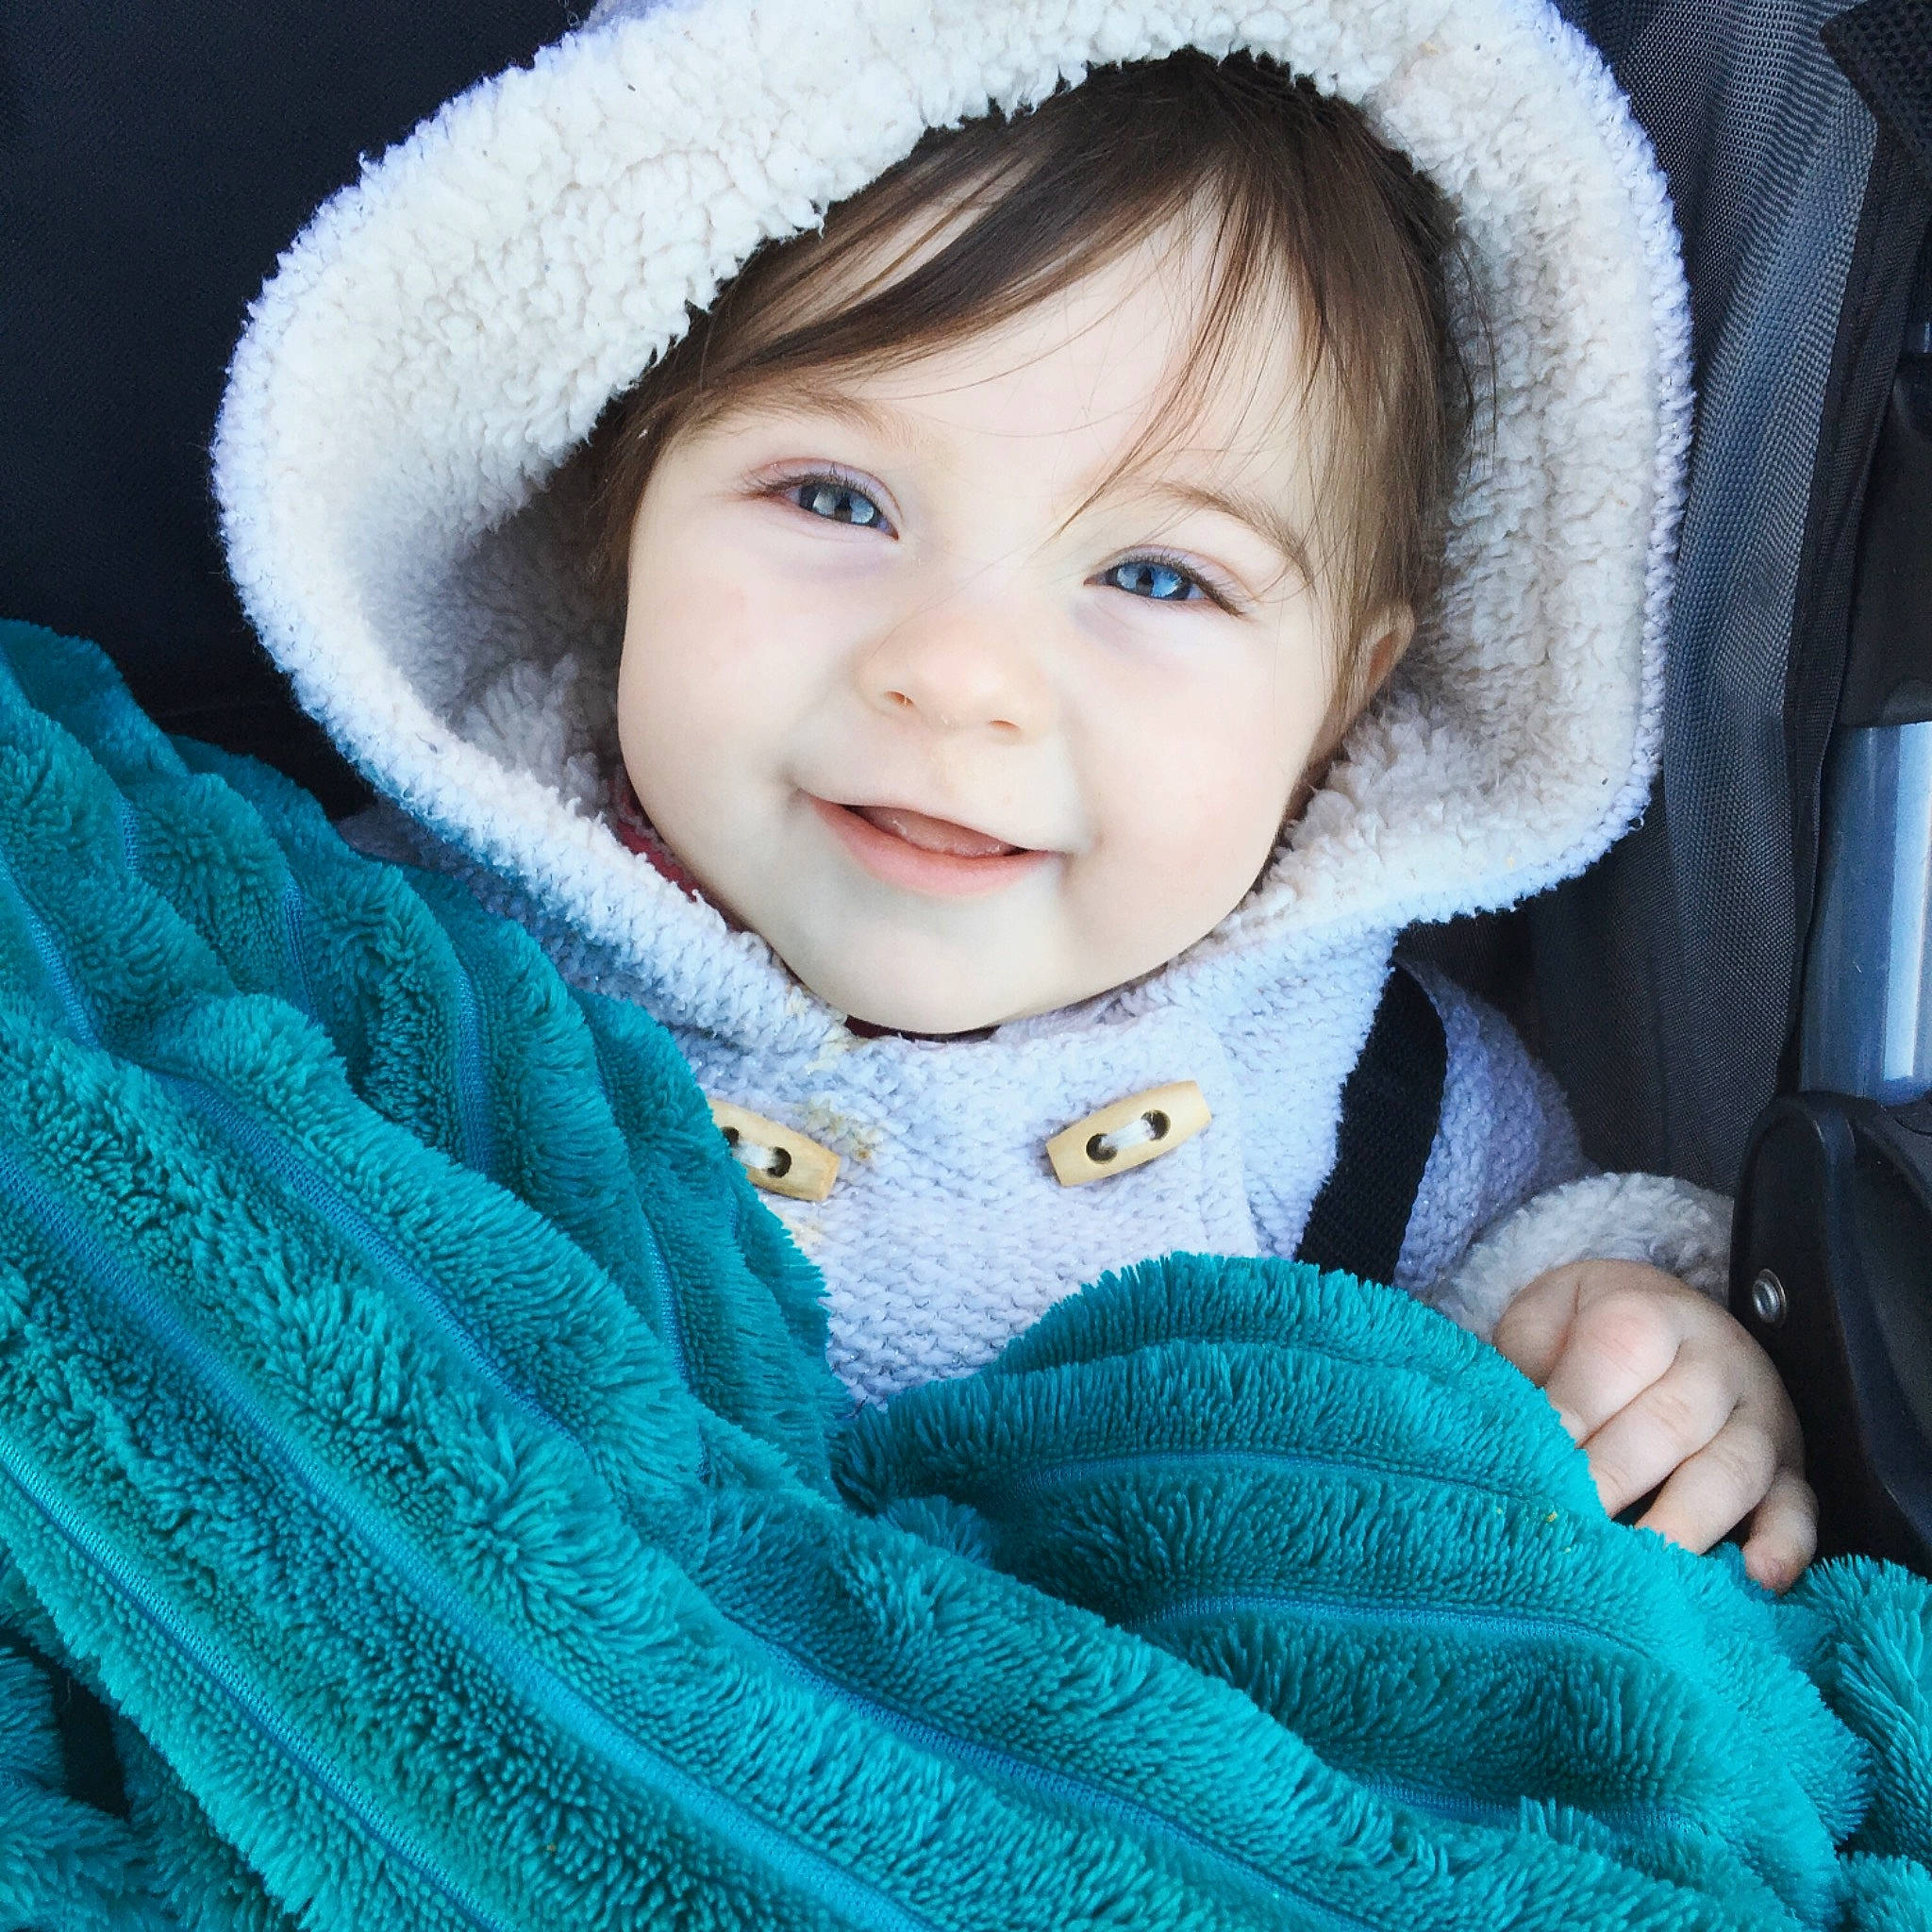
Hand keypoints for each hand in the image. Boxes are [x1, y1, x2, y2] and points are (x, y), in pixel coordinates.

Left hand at [1493, 1260, 1815, 1590]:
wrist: (1668, 1315)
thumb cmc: (1589, 1330)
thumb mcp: (1548, 1317)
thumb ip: (1528, 1359)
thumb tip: (1511, 1427)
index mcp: (1652, 1313)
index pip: (1620, 1352)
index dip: (1576, 1407)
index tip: (1538, 1457)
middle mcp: (1717, 1361)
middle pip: (1671, 1420)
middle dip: (1614, 1475)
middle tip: (1570, 1521)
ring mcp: (1762, 1417)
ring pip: (1733, 1469)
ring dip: (1687, 1520)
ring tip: (1647, 1564)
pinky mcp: (1791, 1470)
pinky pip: (1800, 1508)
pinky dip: (1785, 1546)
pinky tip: (1759, 1580)